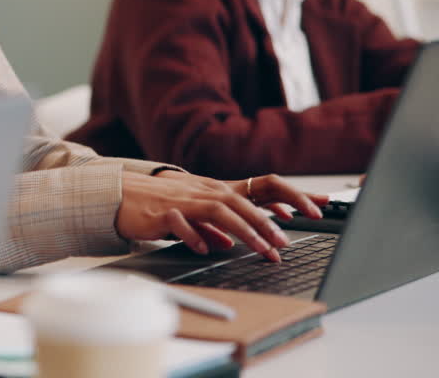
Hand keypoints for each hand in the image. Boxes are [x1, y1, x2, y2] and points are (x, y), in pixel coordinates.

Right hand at [116, 171, 326, 261]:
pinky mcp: (164, 212)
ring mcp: (184, 200)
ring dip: (244, 230)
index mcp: (217, 190)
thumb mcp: (193, 215)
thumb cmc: (158, 205)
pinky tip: (205, 249)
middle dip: (269, 222)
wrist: (122, 195)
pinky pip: (183, 223)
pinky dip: (196, 236)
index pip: (261, 189)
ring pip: (221, 211)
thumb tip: (230, 242)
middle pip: (244, 201)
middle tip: (286, 242)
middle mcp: (205, 191)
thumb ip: (213, 227)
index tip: (316, 211)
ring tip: (262, 249)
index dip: (291, 197)